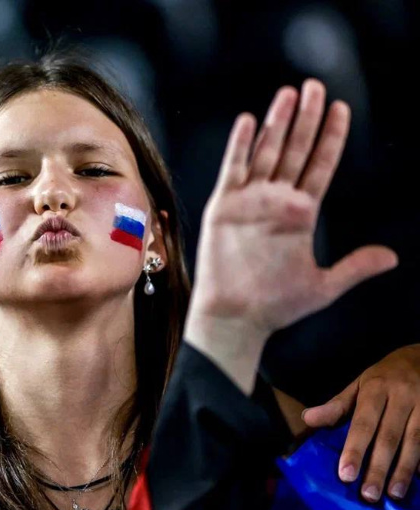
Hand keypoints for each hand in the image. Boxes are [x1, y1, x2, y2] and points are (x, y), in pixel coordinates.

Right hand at [185, 80, 397, 391]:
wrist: (236, 317)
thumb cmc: (275, 306)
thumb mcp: (324, 285)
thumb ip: (355, 266)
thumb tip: (392, 257)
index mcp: (301, 213)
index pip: (320, 165)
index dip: (331, 137)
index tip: (341, 109)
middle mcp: (276, 200)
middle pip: (294, 149)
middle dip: (306, 118)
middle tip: (314, 86)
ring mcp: (249, 201)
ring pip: (266, 152)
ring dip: (277, 122)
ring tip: (288, 93)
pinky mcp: (223, 206)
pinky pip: (233, 169)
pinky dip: (241, 146)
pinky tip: (250, 122)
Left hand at [303, 344, 419, 500]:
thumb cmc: (385, 376)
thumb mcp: (359, 383)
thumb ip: (337, 405)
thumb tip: (307, 419)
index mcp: (376, 390)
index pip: (363, 423)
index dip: (355, 449)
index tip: (346, 474)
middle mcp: (402, 397)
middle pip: (389, 437)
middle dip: (379, 467)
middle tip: (368, 495)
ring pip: (415, 442)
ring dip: (404, 471)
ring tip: (393, 494)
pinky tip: (419, 478)